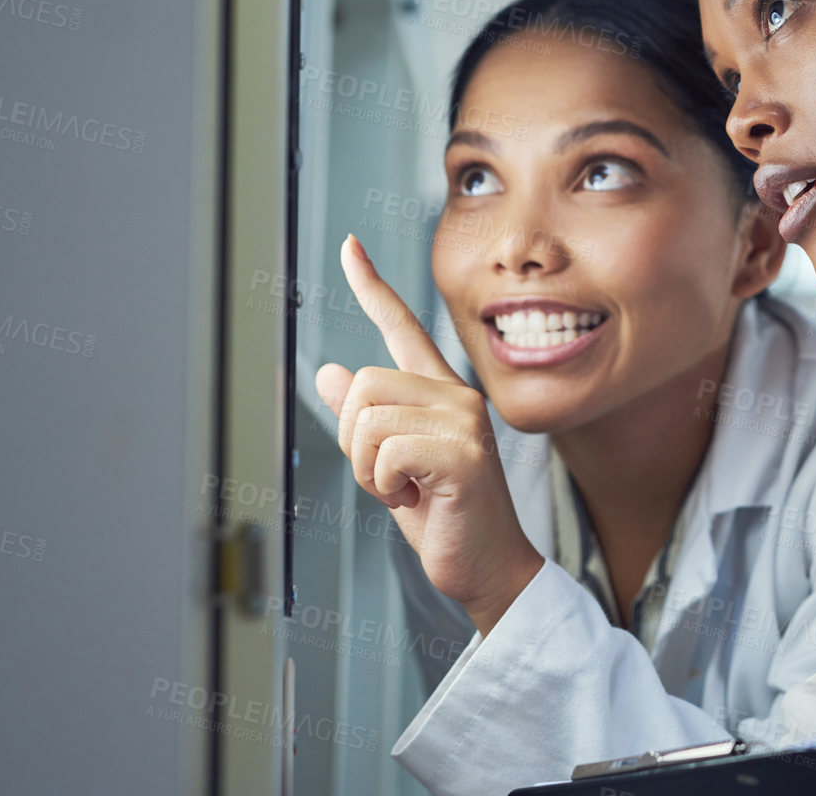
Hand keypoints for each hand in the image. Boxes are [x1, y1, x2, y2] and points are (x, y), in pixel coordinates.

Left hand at [315, 235, 542, 636]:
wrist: (487, 568)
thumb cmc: (444, 517)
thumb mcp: (390, 464)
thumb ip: (365, 420)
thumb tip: (328, 373)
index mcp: (439, 394)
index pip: (402, 328)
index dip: (373, 286)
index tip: (350, 247)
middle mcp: (456, 396)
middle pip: (362, 384)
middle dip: (355, 441)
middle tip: (391, 476)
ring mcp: (464, 421)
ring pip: (368, 421)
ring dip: (369, 470)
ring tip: (407, 490)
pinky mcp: (463, 453)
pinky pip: (386, 452)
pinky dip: (383, 486)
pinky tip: (417, 499)